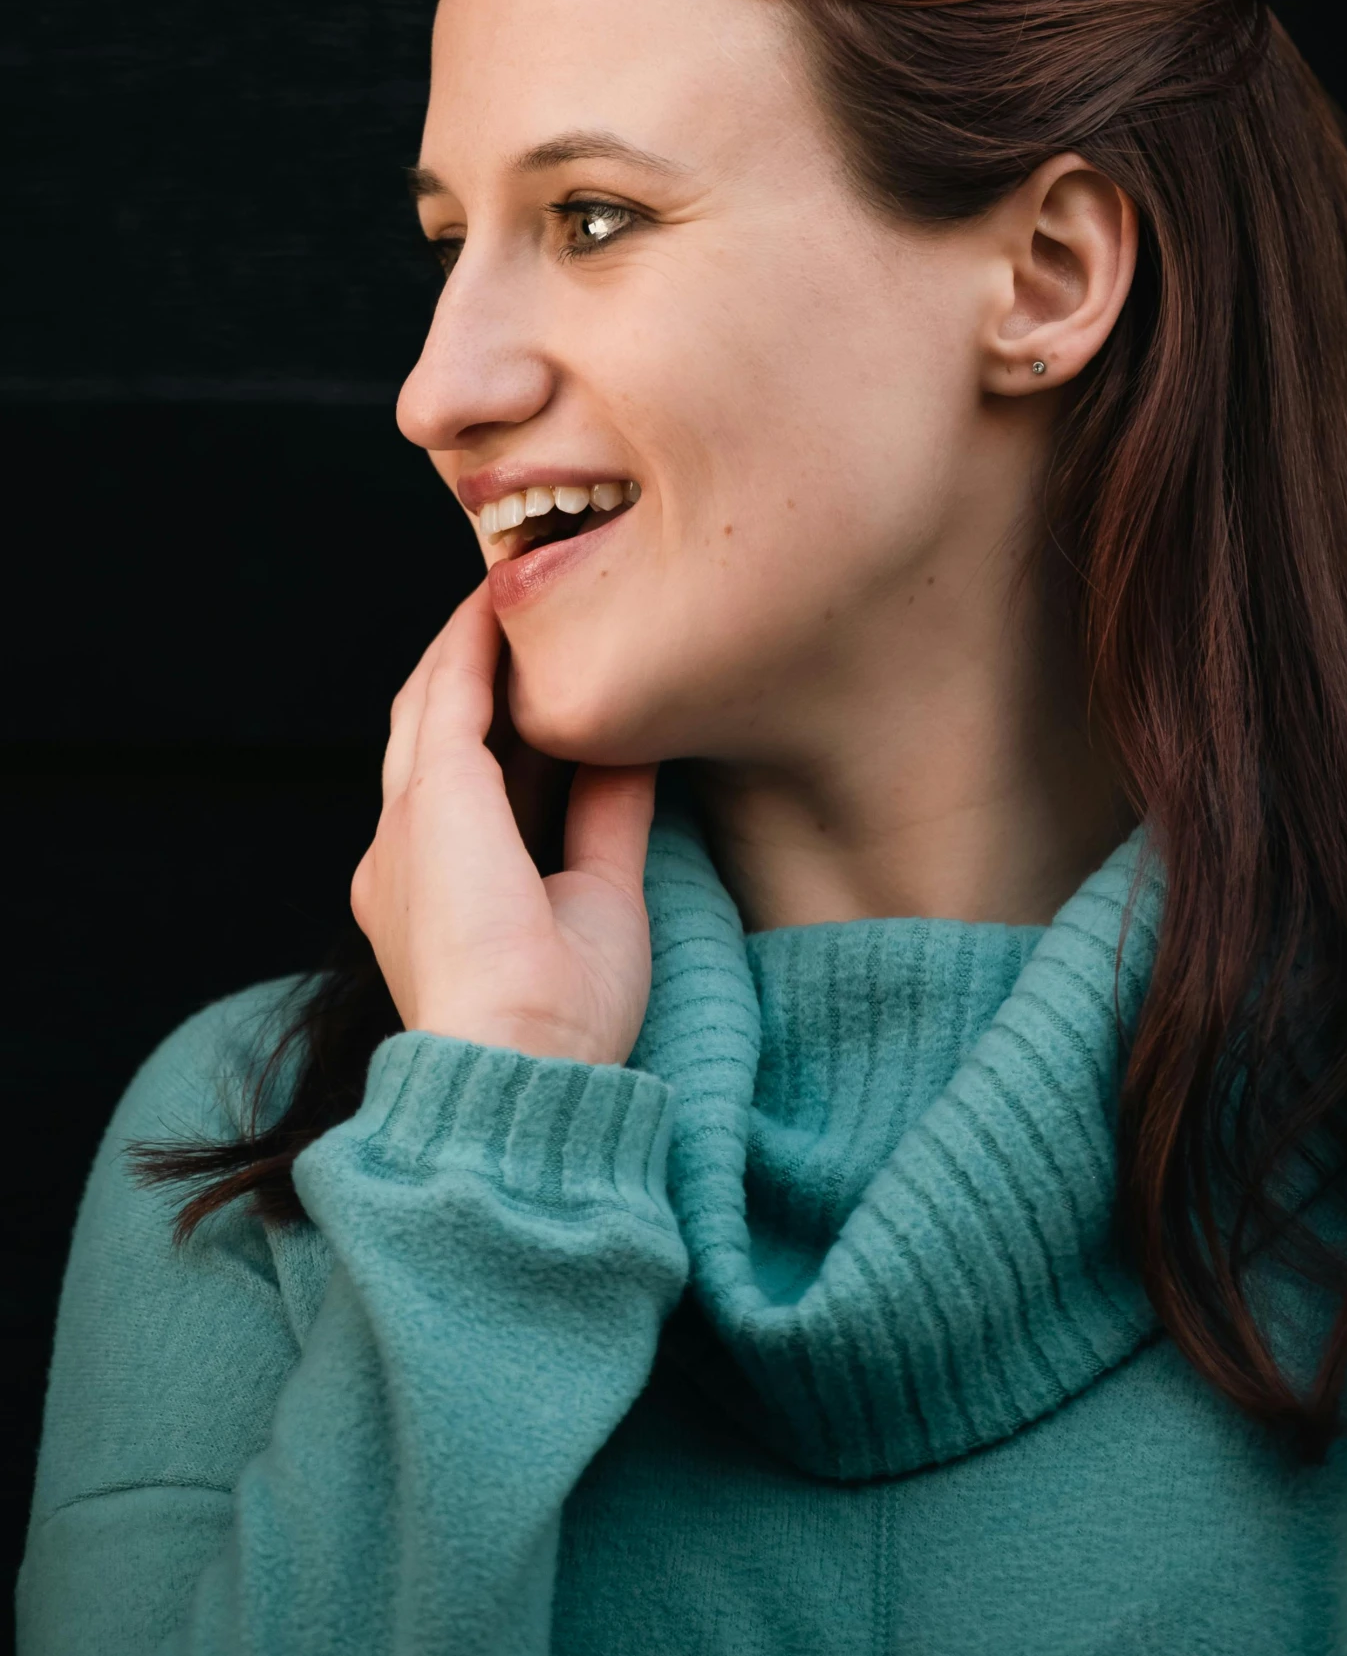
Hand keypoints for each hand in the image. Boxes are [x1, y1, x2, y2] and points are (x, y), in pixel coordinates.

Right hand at [350, 585, 657, 1062]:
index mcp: (433, 890)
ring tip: (516, 591)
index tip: (544, 679)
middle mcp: (402, 853)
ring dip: (471, 646)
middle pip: (434, 732)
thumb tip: (634, 751)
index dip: (499, 723)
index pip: (464, 783)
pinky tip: (500, 604)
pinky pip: (449, 693)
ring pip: (431, 703)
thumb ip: (607, 819)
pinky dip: (473, 644)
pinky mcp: (432, 796)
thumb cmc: (561, 1021)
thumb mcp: (598, 898)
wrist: (516, 1064)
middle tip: (526, 617)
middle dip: (474, 672)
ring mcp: (406, 823)